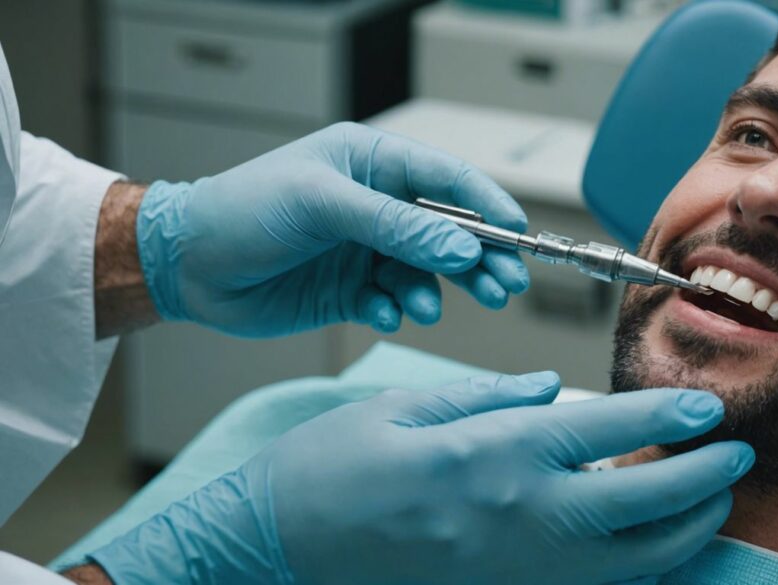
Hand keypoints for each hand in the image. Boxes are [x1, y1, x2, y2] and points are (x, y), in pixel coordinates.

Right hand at [88, 374, 753, 584]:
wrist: (280, 551)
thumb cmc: (332, 468)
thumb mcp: (401, 408)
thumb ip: (486, 397)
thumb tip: (550, 391)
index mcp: (490, 455)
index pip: (603, 434)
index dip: (665, 420)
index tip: (710, 409)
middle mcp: (516, 517)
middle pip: (638, 504)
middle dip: (700, 480)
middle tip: (739, 454)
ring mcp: (514, 568)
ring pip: (629, 560)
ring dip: (683, 530)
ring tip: (713, 501)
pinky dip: (639, 569)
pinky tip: (656, 547)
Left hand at [136, 122, 529, 336]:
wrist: (188, 267)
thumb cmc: (245, 212)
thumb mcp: (322, 205)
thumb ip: (395, 226)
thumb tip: (463, 248)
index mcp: (371, 163)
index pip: (446, 178)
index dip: (487, 204)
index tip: (519, 232)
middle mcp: (376, 205)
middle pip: (448, 231)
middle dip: (478, 259)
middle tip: (505, 286)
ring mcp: (366, 249)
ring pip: (425, 271)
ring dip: (435, 290)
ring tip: (429, 308)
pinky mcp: (352, 290)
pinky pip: (392, 300)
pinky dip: (394, 309)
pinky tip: (383, 313)